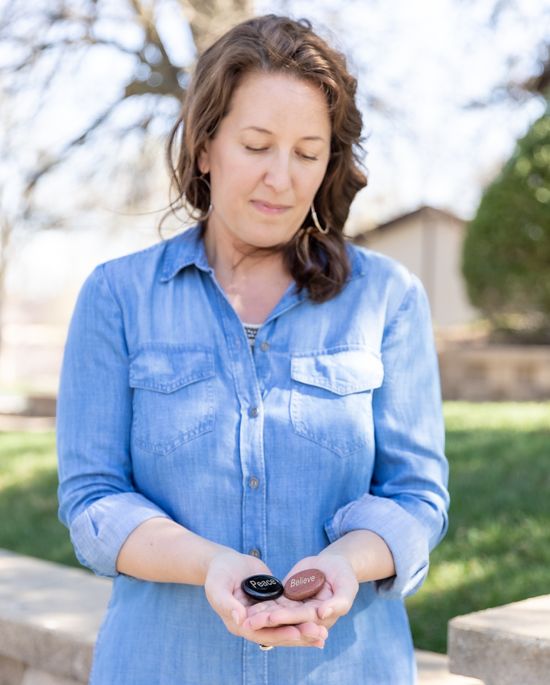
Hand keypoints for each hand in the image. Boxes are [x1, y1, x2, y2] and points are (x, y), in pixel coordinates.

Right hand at [204, 550, 327, 647]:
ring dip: (304, 629)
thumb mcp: (217, 587)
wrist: (224, 561)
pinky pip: (289, 612)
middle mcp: (253, 624)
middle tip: (320, 635)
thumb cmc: (218, 573)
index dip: (281, 634)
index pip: (263, 633)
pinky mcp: (272, 604)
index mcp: (239, 624)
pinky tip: (319, 617)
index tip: (298, 633)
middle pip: (279, 633)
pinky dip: (302, 616)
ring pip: (286, 625)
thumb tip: (240, 619)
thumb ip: (227, 604)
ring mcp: (264, 615)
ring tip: (325, 633)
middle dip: (299, 635)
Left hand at [241, 553, 358, 634]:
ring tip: (244, 618)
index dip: (287, 618)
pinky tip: (247, 607)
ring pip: (276, 614)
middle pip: (285, 621)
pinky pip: (273, 604)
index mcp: (321, 619)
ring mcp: (295, 610)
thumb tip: (322, 614)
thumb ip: (338, 603)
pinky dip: (261, 606)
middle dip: (268, 622)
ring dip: (261, 617)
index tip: (272, 617)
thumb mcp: (347, 587)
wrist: (333, 565)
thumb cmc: (344, 576)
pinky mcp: (287, 601)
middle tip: (250, 623)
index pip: (301, 619)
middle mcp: (306, 619)